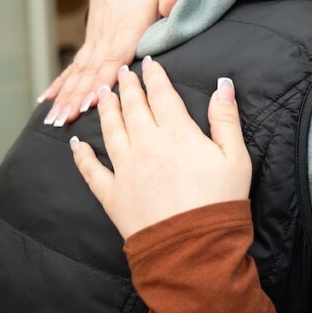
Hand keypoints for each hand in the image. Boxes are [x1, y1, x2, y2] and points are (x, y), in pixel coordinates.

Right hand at [39, 0, 179, 126]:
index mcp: (127, 30)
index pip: (114, 58)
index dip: (103, 79)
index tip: (92, 101)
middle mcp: (106, 39)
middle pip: (90, 72)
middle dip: (77, 97)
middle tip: (65, 120)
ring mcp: (95, 43)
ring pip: (78, 73)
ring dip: (65, 96)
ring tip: (54, 119)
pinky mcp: (90, 45)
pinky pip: (72, 67)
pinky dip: (59, 83)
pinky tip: (46, 100)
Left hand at [70, 57, 251, 238]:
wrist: (193, 249)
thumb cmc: (220, 202)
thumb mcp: (235, 157)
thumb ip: (226, 118)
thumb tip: (223, 84)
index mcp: (177, 134)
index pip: (162, 95)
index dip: (155, 76)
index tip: (149, 63)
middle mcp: (146, 145)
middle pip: (133, 108)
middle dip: (127, 87)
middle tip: (121, 72)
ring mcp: (125, 170)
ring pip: (111, 130)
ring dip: (106, 109)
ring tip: (103, 94)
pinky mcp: (112, 195)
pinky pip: (92, 171)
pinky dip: (82, 156)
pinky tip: (76, 144)